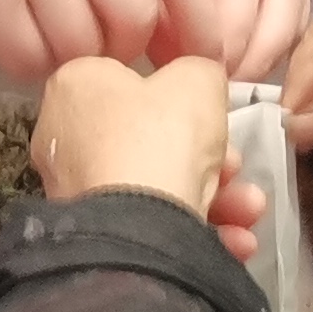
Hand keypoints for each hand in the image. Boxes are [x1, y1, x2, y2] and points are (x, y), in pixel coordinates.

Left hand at [32, 55, 259, 262]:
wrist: (141, 230)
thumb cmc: (162, 138)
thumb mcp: (197, 80)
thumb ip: (199, 72)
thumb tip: (196, 84)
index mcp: (75, 86)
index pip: (129, 81)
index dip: (179, 99)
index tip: (211, 116)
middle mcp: (64, 136)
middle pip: (152, 139)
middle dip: (208, 156)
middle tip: (235, 166)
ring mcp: (76, 189)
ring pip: (156, 184)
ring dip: (215, 196)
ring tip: (248, 210)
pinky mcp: (95, 233)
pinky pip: (149, 223)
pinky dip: (194, 230)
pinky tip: (237, 240)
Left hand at [122, 0, 307, 80]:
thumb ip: (163, 10)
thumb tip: (196, 66)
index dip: (228, 25)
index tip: (205, 70)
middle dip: (256, 45)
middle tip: (224, 85)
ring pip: (294, 3)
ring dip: (267, 52)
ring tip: (230, 86)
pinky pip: (293, 14)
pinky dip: (272, 48)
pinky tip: (240, 74)